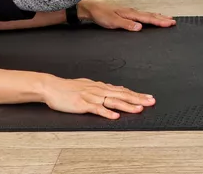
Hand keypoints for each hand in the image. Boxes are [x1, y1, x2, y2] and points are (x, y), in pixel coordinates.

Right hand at [40, 75, 155, 119]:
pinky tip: (115, 116)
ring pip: (112, 101)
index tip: (148, 97)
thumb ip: (102, 88)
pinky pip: (97, 109)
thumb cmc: (69, 88)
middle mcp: (98, 90)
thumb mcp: (88, 85)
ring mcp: (91, 97)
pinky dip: (106, 113)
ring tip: (138, 109)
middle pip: (122, 95)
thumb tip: (114, 89)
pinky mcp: (83, 104)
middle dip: (137, 99)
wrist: (52, 87)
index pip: (122, 91)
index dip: (136, 94)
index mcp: (100, 87)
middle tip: (151, 102)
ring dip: (126, 105)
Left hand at [79, 0, 176, 31]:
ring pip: (147, 14)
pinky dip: (150, 16)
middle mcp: (132, 11)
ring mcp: (130, 12)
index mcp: (130, 13)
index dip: (159, 21)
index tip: (169, 23)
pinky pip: (142, 15)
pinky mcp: (127, 13)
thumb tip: (140, 27)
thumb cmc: (101, 15)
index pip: (148, 18)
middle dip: (162, 18)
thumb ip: (126, 25)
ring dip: (158, 16)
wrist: (92, 9)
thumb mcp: (112, 22)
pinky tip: (151, 17)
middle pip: (150, 15)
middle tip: (173, 22)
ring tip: (168, 18)